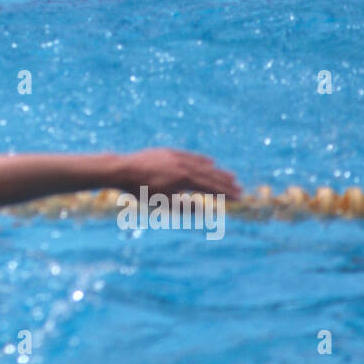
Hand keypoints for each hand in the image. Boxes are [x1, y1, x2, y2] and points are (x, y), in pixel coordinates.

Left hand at [118, 148, 240, 198]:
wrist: (123, 169)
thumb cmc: (141, 191)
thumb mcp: (164, 203)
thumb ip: (185, 207)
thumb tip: (205, 210)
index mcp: (184, 179)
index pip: (210, 187)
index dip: (225, 193)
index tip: (238, 197)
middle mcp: (184, 165)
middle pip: (210, 175)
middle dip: (226, 182)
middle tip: (240, 188)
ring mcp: (177, 157)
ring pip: (202, 164)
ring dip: (217, 171)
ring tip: (230, 175)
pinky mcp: (169, 152)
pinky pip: (191, 156)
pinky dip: (202, 160)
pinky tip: (210, 161)